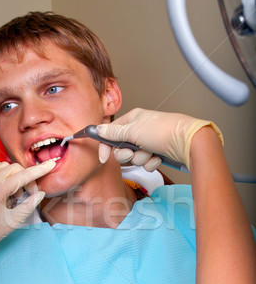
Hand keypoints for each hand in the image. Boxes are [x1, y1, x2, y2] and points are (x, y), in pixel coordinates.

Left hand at [0, 159, 55, 283]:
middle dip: (26, 180)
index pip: (24, 175)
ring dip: (13, 176)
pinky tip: (2, 182)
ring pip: (4, 166)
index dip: (40, 170)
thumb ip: (29, 205)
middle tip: (27, 196)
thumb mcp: (13, 222)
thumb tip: (40, 194)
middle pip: (15, 169)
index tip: (51, 164)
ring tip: (13, 195)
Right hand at [97, 108, 222, 170]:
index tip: (104, 158)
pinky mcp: (157, 152)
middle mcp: (139, 130)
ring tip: (151, 152)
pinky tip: (159, 156)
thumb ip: (113, 133)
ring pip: (134, 157)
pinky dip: (152, 162)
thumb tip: (97, 129)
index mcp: (132, 120)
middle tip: (133, 152)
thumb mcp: (133, 131)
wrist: (187, 142)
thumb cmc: (162, 131)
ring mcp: (149, 142)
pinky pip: (147, 163)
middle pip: (122, 148)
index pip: (111, 133)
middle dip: (127, 154)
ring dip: (141, 158)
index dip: (106, 146)